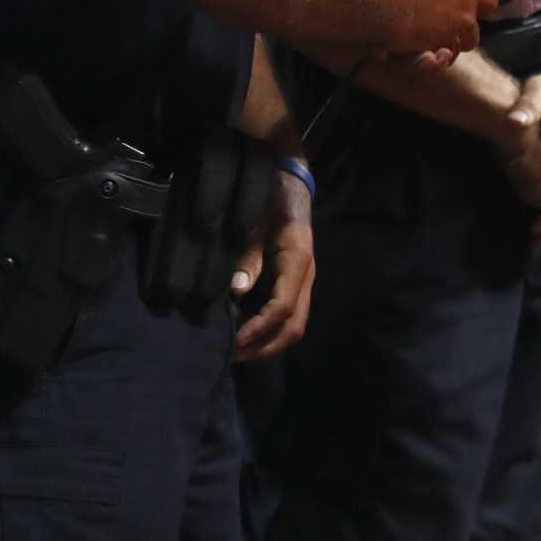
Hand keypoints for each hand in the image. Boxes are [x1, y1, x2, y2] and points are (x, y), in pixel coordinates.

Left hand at [232, 164, 315, 360]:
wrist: (289, 183)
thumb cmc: (271, 200)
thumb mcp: (254, 225)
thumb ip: (248, 258)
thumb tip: (237, 291)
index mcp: (297, 261)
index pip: (283, 307)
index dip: (258, 328)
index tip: (234, 341)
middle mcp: (306, 275)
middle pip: (294, 324)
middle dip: (266, 346)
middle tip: (234, 356)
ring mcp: (303, 279)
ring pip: (295, 323)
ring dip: (268, 341)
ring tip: (239, 350)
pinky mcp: (296, 280)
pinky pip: (289, 313)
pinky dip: (270, 329)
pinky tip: (247, 331)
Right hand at [382, 0, 499, 62]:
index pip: (490, 1)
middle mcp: (462, 19)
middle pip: (473, 33)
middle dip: (461, 30)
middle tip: (441, 20)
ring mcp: (443, 40)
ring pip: (452, 51)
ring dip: (443, 46)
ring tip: (425, 38)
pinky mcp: (422, 57)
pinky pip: (429, 65)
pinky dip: (424, 61)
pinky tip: (412, 50)